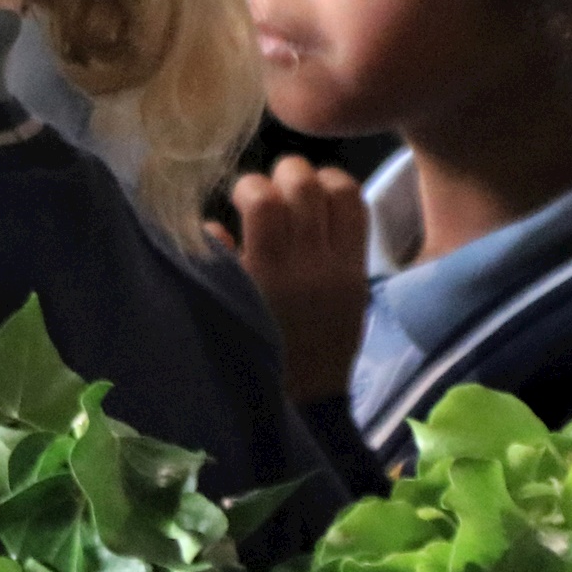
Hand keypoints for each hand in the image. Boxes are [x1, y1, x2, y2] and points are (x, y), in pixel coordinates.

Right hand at [224, 155, 370, 403]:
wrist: (304, 398)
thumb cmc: (250, 350)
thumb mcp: (223, 307)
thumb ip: (216, 262)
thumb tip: (211, 223)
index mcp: (268, 274)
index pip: (265, 200)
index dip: (249, 186)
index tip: (238, 200)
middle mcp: (308, 264)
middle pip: (304, 184)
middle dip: (282, 174)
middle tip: (270, 190)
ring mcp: (340, 265)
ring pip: (340, 189)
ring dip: (316, 179)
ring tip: (299, 193)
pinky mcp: (359, 270)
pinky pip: (359, 212)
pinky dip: (341, 194)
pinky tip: (322, 204)